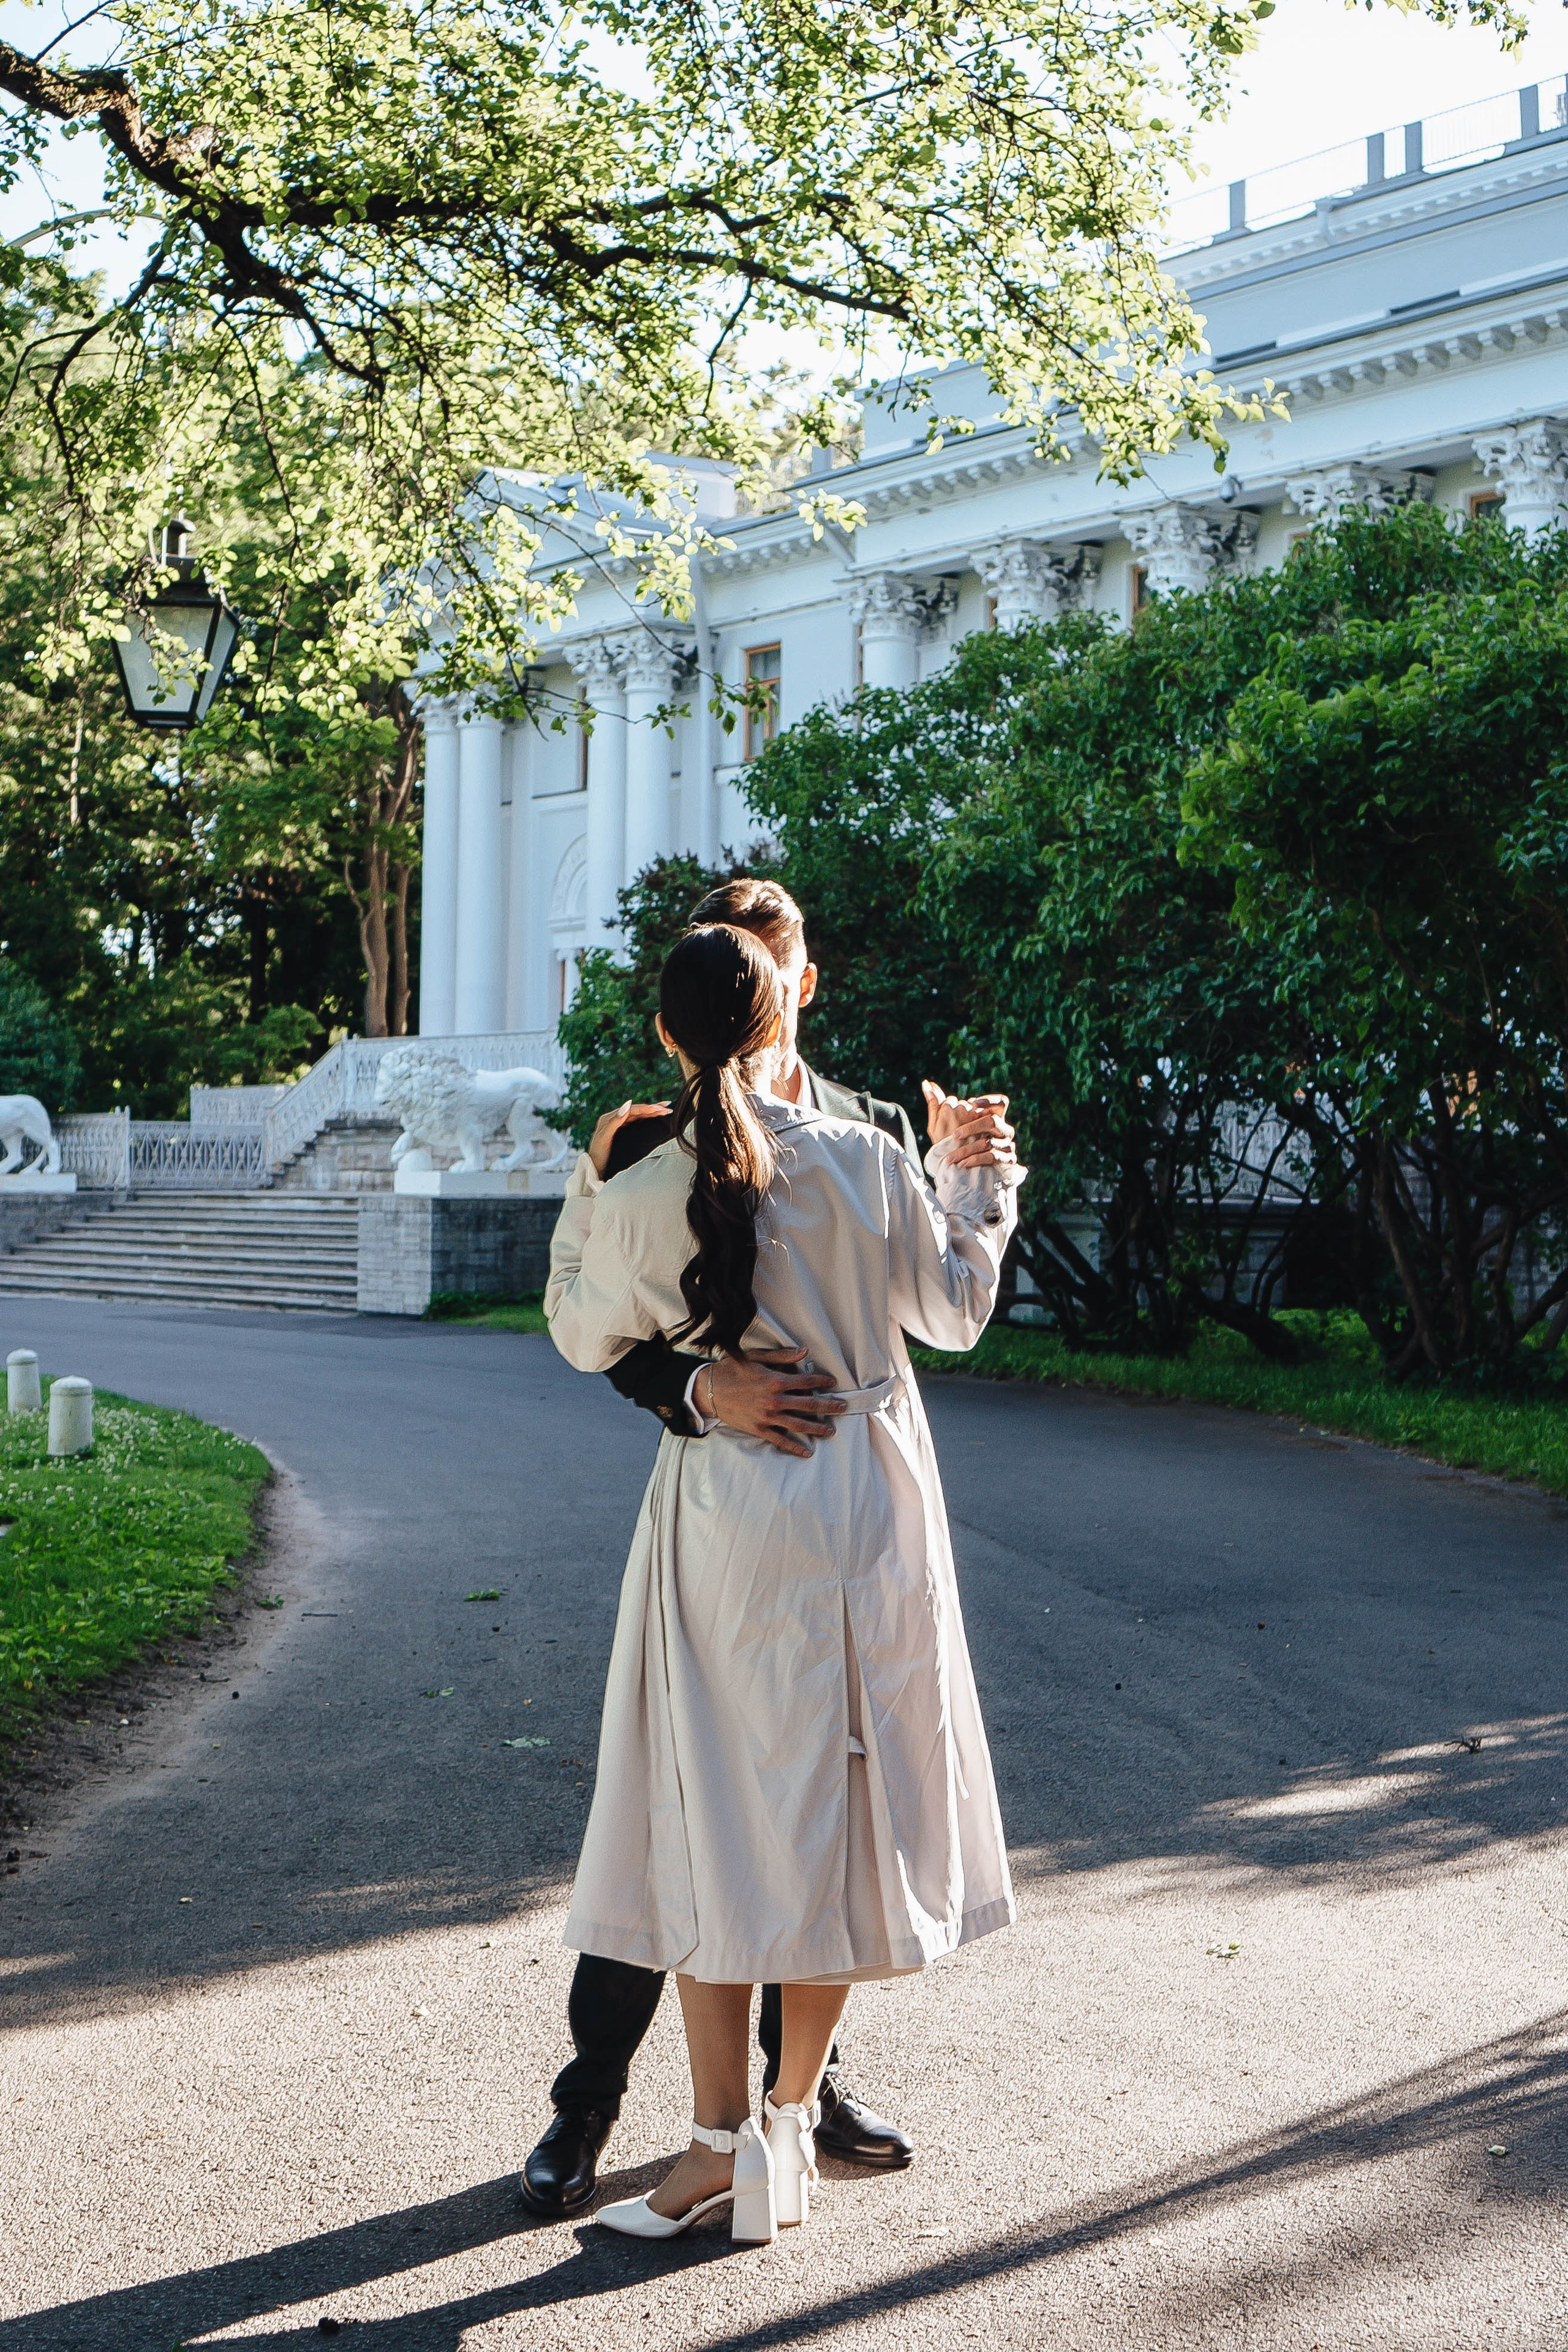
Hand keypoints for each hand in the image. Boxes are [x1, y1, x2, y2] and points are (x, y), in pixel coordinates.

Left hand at [588, 1099, 670, 1177]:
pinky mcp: (621, 1132)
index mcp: (609, 1118)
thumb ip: (614, 1122)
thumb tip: (627, 1104)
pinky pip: (636, 1122)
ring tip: (665, 1109)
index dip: (646, 1109)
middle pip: (636, 1111)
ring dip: (651, 1112)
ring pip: (638, 1115)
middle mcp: (613, 1119)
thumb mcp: (604, 1138)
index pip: (631, 1110)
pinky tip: (654, 1117)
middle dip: (652, 1108)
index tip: (659, 1109)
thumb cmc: (598, 1155)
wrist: (594, 1169)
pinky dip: (647, 1118)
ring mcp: (618, 1125)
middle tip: (668, 1107)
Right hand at [706, 1347, 845, 1458]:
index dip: (822, 1382)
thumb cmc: (732, 1370)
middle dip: (828, 1406)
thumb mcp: (755, 1357)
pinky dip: (794, 1447)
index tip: (832, 1383)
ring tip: (831, 1431)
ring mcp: (767, 1417)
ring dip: (817, 1428)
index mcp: (775, 1381)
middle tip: (843, 1407)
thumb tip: (804, 1351)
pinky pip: (780, 1440)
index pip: (806, 1382)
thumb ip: (781, 1356)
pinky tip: (807, 1451)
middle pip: (809, 1404)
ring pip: (798, 1424)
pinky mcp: (759, 1429)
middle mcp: (774, 1400)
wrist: (709, 1390)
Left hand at [921, 1083, 1017, 1169]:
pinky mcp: (1008, 1160)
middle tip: (954, 1135)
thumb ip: (938, 1103)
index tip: (973, 1103)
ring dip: (967, 1149)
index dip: (989, 1100)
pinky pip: (993, 1157)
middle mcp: (1003, 1128)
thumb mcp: (943, 1123)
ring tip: (951, 1156)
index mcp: (993, 1116)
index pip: (1001, 1102)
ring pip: (989, 1142)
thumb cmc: (953, 1142)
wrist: (963, 1170)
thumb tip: (926, 1083)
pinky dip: (976, 1159)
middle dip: (972, 1127)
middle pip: (992, 1121)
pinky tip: (962, 1163)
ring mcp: (1007, 1144)